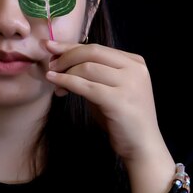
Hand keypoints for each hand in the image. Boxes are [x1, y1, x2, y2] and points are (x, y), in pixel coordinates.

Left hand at [45, 41, 162, 161]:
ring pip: (87, 68)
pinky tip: (57, 85)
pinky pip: (86, 86)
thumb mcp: (109, 89)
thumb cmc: (121, 118)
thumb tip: (60, 60)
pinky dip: (67, 82)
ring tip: (53, 80)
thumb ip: (93, 73)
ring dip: (65, 72)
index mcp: (134, 62)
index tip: (51, 47)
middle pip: (92, 52)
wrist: (142, 145)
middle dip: (66, 55)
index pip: (98, 48)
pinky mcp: (119, 100)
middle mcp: (134, 69)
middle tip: (50, 64)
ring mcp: (129, 84)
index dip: (71, 47)